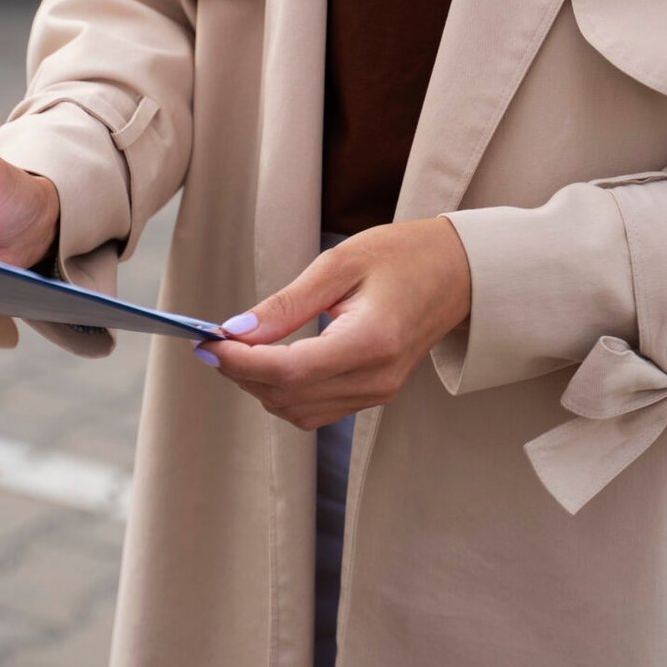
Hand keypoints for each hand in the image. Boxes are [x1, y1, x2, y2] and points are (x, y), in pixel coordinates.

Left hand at [199, 217, 471, 430]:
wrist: (458, 273)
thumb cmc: (402, 255)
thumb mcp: (340, 263)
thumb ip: (288, 303)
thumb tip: (236, 330)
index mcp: (371, 341)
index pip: (290, 371)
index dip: (241, 363)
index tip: (208, 343)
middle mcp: (376, 378)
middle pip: (288, 396)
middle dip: (242, 373)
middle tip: (212, 341)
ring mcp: (377, 393)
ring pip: (297, 411)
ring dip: (259, 386)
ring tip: (236, 349)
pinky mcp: (373, 394)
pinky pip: (315, 409)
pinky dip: (283, 391)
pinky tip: (267, 360)